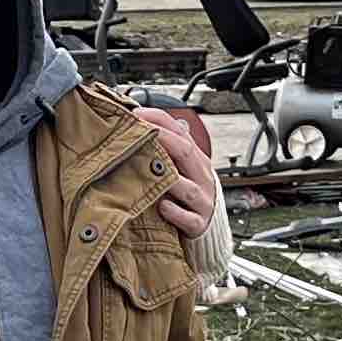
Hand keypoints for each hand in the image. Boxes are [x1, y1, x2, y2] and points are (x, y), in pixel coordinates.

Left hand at [133, 104, 217, 239]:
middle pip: (185, 152)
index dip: (159, 120)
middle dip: (162, 139)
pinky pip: (190, 219)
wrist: (207, 226)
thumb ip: (162, 149)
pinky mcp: (199, 224)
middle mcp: (200, 176)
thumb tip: (134, 124)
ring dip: (169, 179)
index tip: (135, 114)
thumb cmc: (185, 194)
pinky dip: (176, 213)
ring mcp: (201, 201)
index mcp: (195, 159)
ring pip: (188, 188)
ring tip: (147, 170)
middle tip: (138, 132)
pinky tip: (162, 207)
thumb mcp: (180, 168)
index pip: (180, 131)